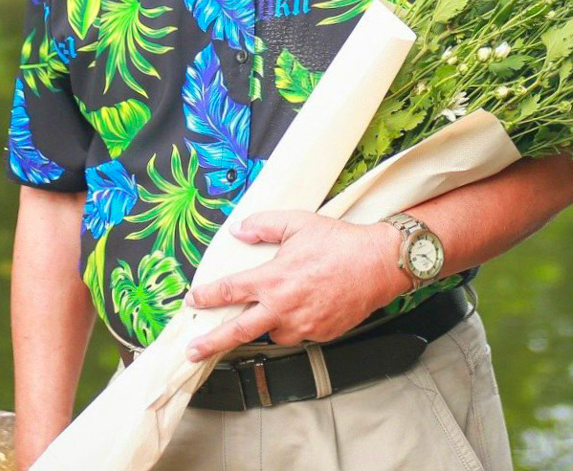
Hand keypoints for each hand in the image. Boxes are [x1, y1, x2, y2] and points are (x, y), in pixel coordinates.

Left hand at [183, 211, 408, 359]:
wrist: (379, 263)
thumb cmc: (340, 242)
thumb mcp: (298, 223)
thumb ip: (264, 225)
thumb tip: (238, 231)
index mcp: (273, 279)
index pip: (229, 291)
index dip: (206, 296)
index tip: (193, 299)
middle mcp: (284, 307)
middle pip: (238, 331)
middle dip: (211, 342)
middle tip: (193, 350)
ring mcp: (303, 324)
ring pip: (273, 334)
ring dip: (268, 324)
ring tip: (276, 309)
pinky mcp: (321, 334)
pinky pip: (299, 334)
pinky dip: (295, 324)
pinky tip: (305, 308)